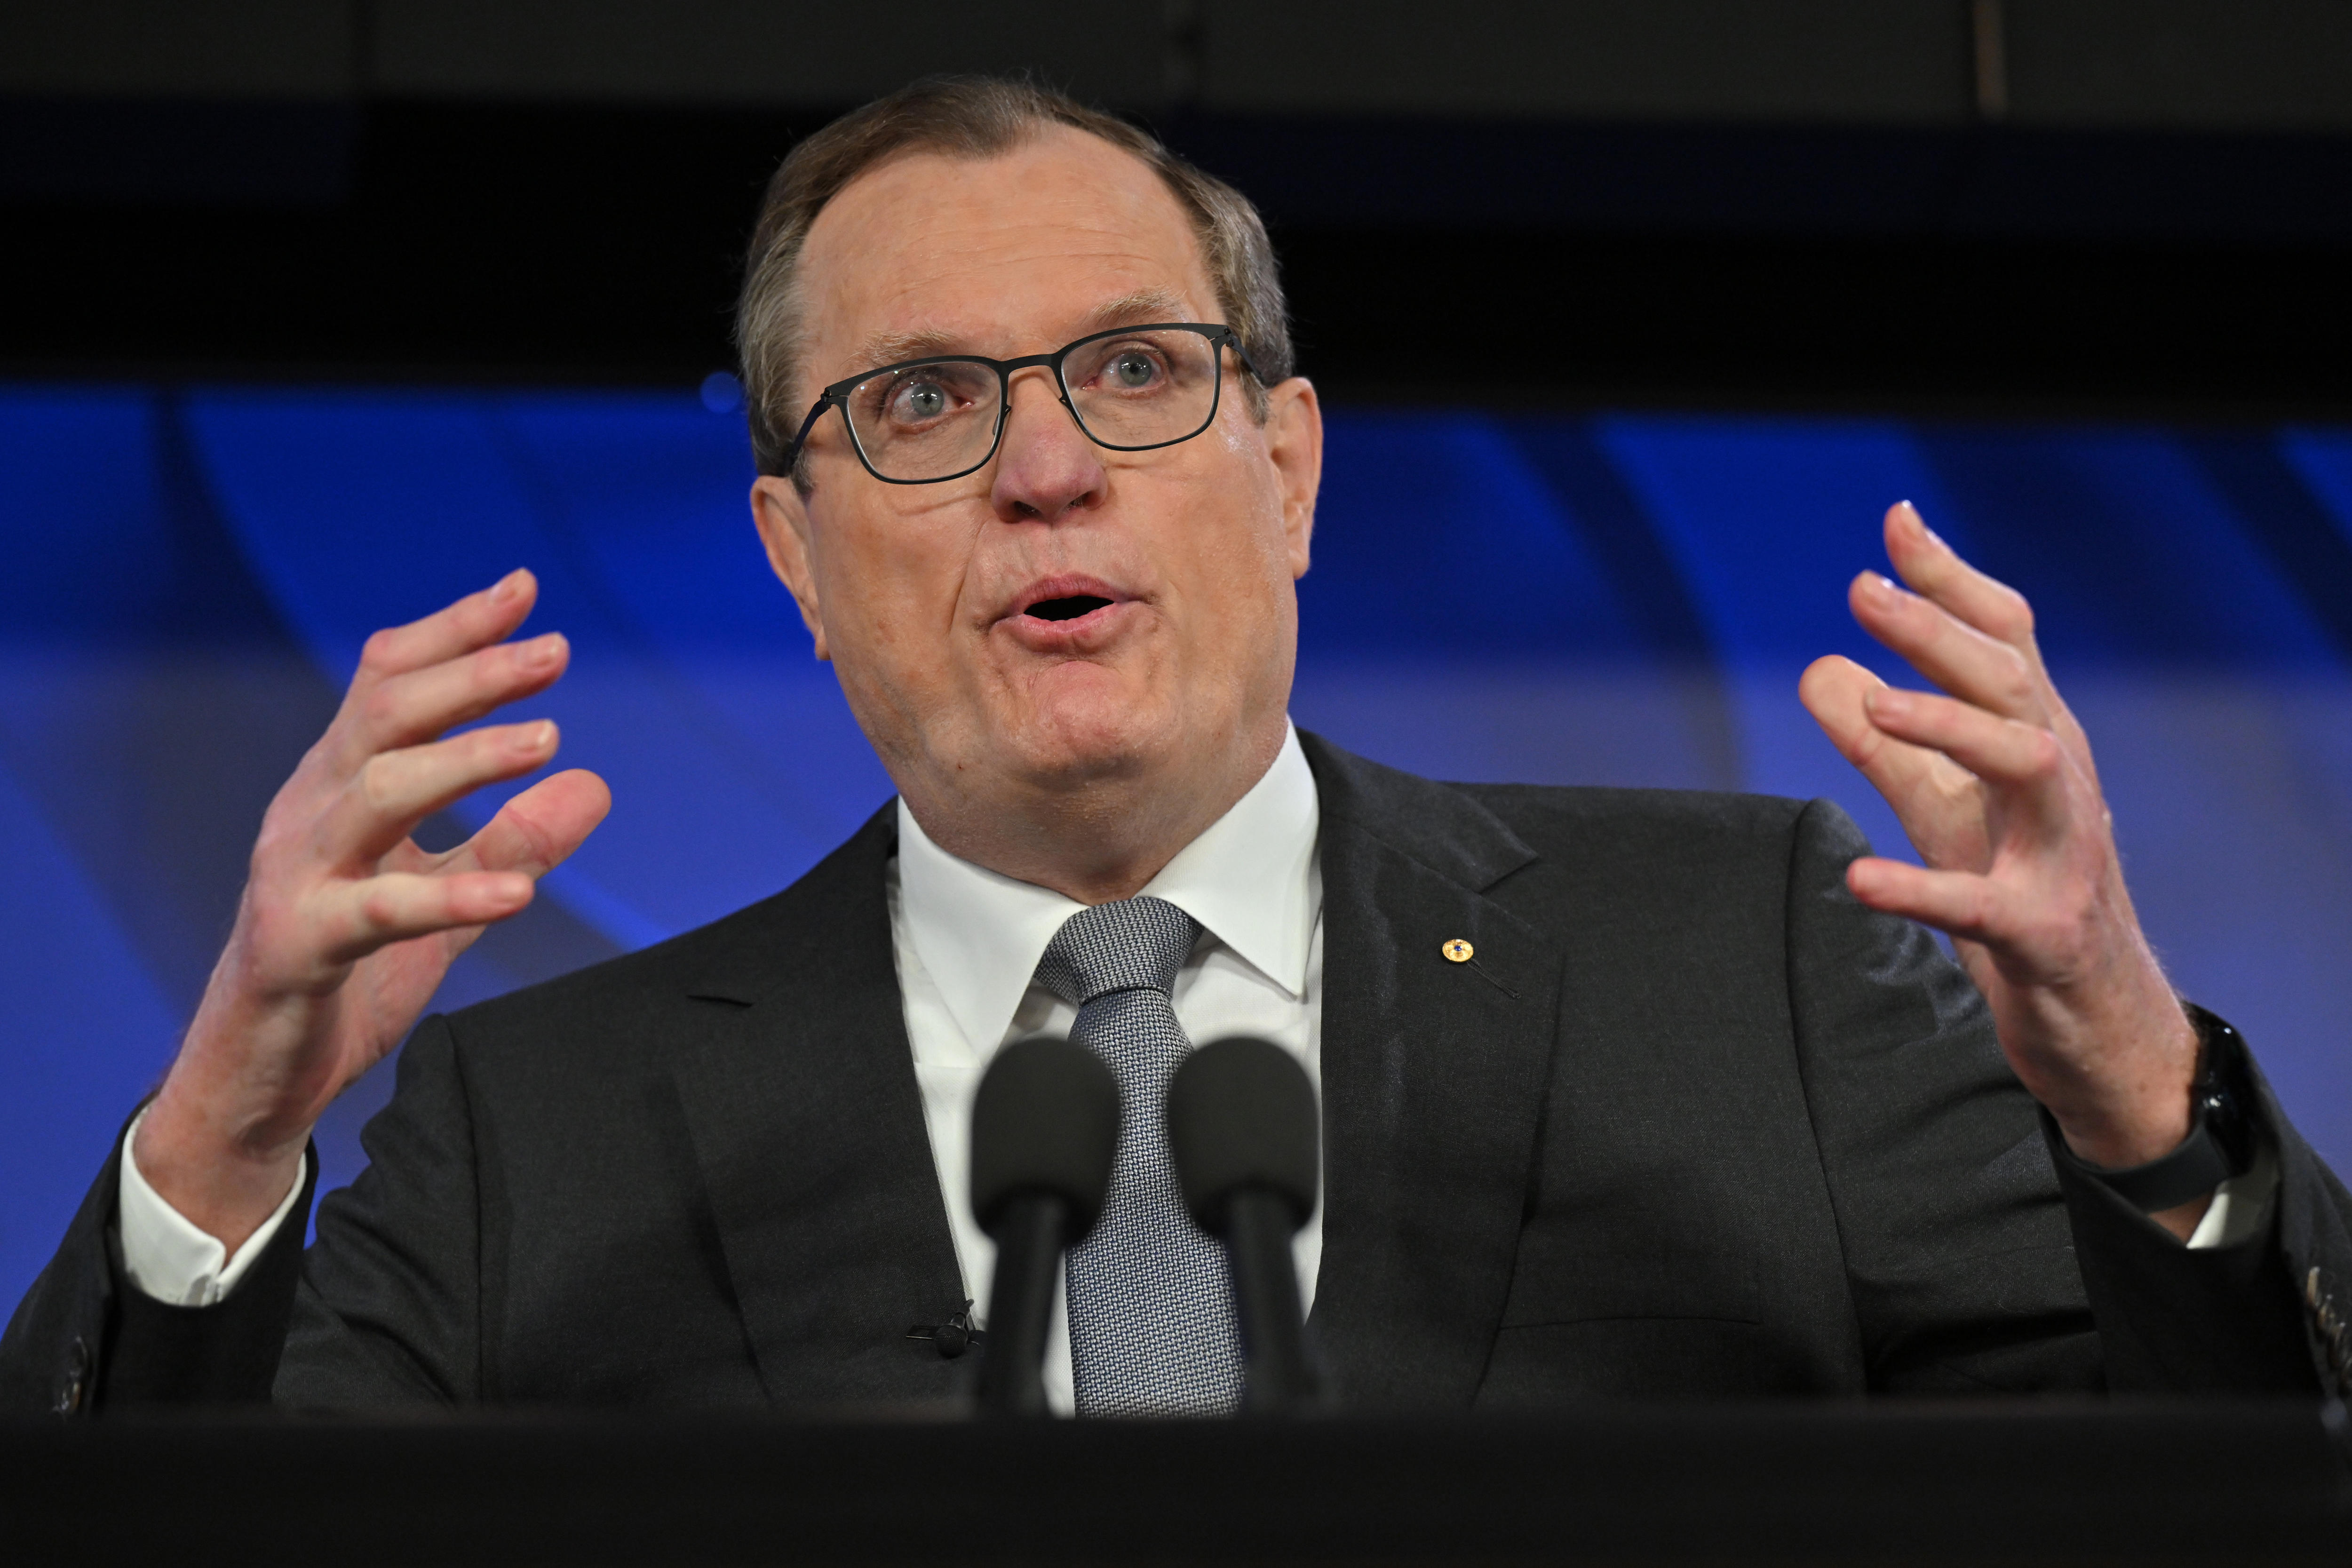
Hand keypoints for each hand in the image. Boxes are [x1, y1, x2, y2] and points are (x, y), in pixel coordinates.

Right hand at [135, 570, 610, 1252]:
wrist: (259, 1070)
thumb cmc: (347, 970)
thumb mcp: (448, 897)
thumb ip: (512, 838)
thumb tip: (594, 783)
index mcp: (337, 786)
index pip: (388, 683)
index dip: (453, 632)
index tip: (523, 591)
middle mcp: (310, 811)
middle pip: (384, 716)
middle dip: (470, 675)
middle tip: (554, 653)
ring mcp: (297, 874)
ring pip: (377, 791)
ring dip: (466, 759)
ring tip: (548, 740)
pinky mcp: (300, 944)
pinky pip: (381, 911)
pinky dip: (453, 893)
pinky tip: (519, 892)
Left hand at [1800, 503, 2206, 1235]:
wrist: (2093, 1015)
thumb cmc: (2018, 892)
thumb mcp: (1942, 809)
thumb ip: (1882, 743)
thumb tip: (1819, 667)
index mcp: (2035, 739)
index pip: (2006, 638)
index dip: (1951, 580)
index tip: (1896, 522)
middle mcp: (2060, 781)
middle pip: (2011, 681)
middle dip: (1940, 631)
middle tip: (1864, 591)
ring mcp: (2059, 855)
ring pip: (2027, 762)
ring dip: (1952, 726)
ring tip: (1876, 705)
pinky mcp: (2041, 933)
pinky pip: (1981, 906)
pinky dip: (1920, 889)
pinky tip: (1859, 880)